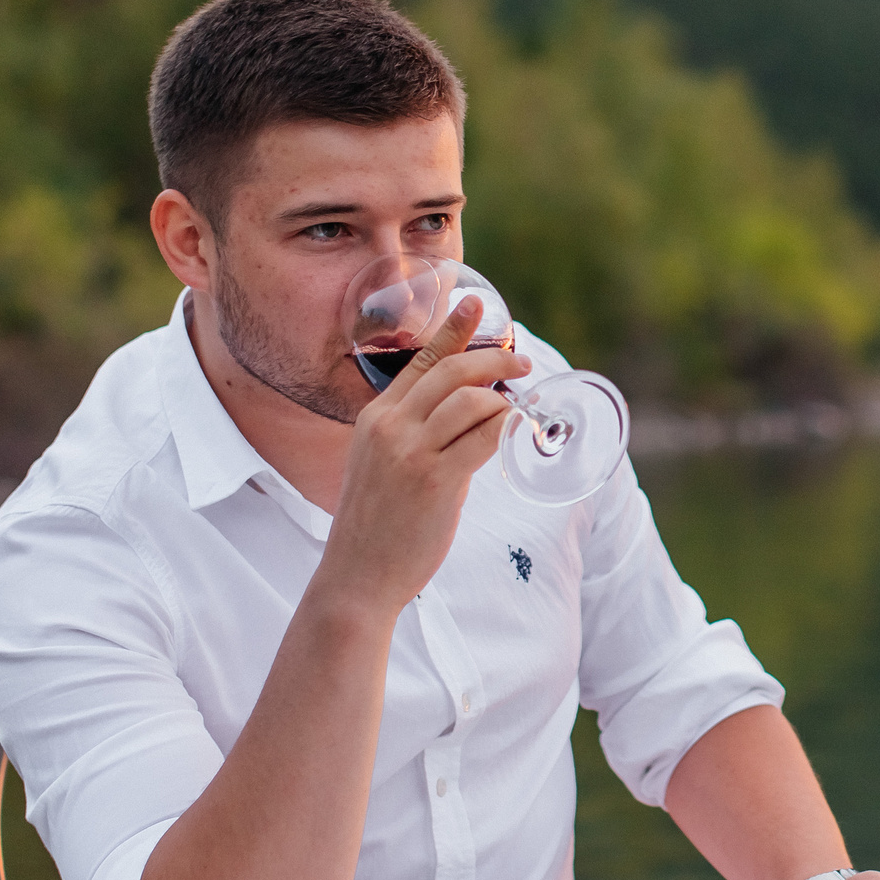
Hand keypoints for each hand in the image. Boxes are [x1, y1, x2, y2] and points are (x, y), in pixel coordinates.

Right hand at [322, 296, 528, 617]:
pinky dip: (504, 427)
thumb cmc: (375, 524)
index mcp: (375, 418)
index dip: (452, 330)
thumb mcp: (379, 464)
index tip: (476, 304)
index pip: (420, 361)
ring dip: (503, 396)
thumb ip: (412, 434)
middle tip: (521, 362)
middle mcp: (390, 426)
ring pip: (471, 400)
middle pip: (452, 371)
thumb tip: (465, 416)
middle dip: (493, 359)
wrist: (357, 574)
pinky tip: (514, 428)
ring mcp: (411, 452)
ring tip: (519, 404)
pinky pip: (483, 438)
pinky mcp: (435, 480)